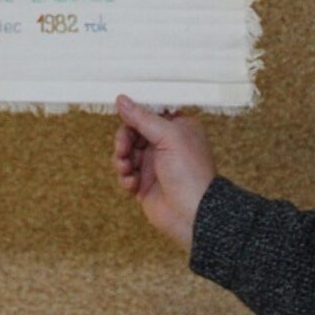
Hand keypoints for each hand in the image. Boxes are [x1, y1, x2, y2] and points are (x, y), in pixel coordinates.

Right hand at [112, 95, 215, 250]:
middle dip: (124, 140)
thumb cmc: (189, 172)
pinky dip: (125, 177)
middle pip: (134, 133)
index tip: (124, 116)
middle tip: (123, 148)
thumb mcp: (168, 136)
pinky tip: (132, 184)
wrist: (192, 214)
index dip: (135, 115)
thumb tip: (122, 100)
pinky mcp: (144, 184)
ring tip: (127, 168)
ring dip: (122, 159)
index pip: (150, 113)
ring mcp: (154, 165)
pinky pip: (126, 174)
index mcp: (178, 128)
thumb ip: (143, 118)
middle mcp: (166, 145)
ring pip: (126, 153)